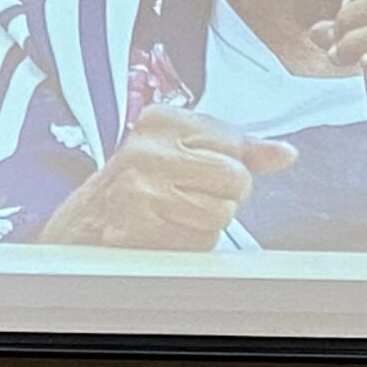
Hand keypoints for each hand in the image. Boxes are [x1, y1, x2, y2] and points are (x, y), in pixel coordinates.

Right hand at [39, 105, 295, 249]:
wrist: (81, 227)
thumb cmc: (139, 187)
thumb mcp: (181, 151)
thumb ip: (237, 149)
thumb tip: (285, 153)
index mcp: (162, 121)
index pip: (236, 143)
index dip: (228, 165)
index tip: (196, 171)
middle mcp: (149, 149)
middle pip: (237, 179)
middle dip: (223, 197)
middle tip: (188, 197)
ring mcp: (141, 189)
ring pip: (221, 215)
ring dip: (204, 224)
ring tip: (172, 216)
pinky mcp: (139, 228)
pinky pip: (198, 243)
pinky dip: (188, 245)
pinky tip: (162, 233)